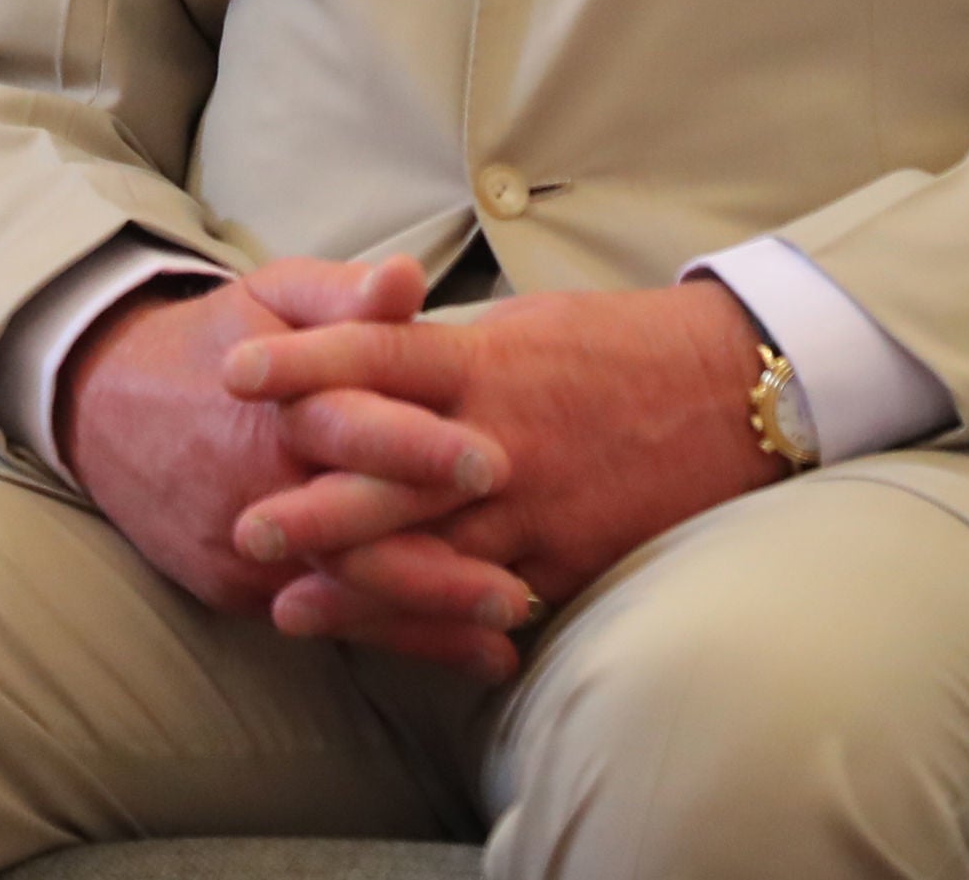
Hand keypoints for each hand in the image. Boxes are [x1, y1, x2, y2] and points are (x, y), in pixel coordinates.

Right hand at [62, 255, 523, 674]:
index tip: (491, 462)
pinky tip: (462, 651)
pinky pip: (319, 620)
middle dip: (434, 566)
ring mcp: (240, 546)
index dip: (417, 446)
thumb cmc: (216, 340)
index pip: (349, 425)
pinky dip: (392, 638)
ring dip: (426, 619)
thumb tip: (410, 278)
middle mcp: (256, 483)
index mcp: (276, 402)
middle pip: (350, 533)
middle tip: (516, 587)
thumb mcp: (274, 295)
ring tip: (506, 632)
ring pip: (340, 592)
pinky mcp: (232, 589)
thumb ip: (346, 295)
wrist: (104, 402)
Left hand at [224, 278, 779, 655]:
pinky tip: (390, 641)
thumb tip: (376, 353)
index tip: (234, 373)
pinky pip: (491, 600)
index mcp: (488, 363)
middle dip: (311, 506)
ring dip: (356, 586)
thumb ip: (447, 353)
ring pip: (431, 556)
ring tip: (286, 607)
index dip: (303, 363)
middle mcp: (503, 440)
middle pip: (389, 478)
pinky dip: (435, 623)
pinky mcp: (570, 560)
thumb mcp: (526, 326)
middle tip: (241, 525)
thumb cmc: (623, 347)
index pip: (378, 356)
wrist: (734, 392)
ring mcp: (537, 510)